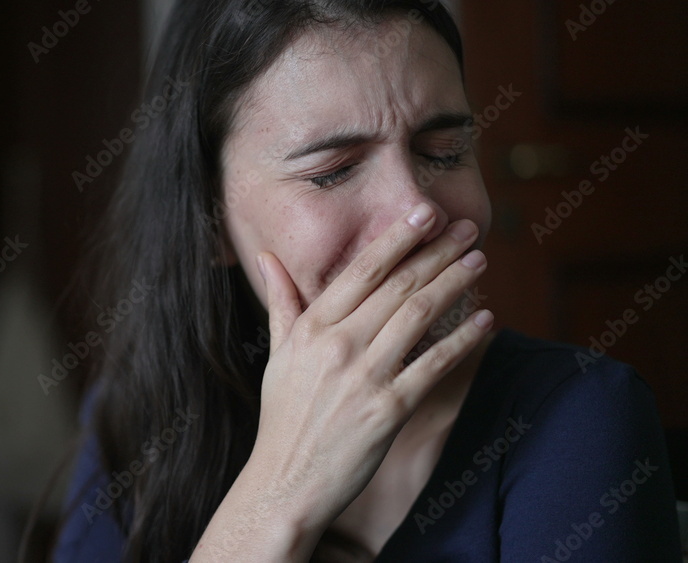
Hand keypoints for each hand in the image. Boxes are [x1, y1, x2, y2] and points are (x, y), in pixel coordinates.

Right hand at [192, 202, 491, 560]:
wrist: (286, 480)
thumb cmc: (283, 417)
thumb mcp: (278, 355)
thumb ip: (281, 302)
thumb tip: (267, 258)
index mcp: (311, 327)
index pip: (361, 270)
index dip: (397, 238)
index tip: (425, 213)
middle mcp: (337, 345)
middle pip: (398, 285)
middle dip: (437, 252)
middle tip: (467, 228)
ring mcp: (364, 376)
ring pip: (419, 315)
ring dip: (454, 283)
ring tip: (478, 260)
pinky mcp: (388, 409)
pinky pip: (434, 365)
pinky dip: (464, 340)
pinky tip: (486, 320)